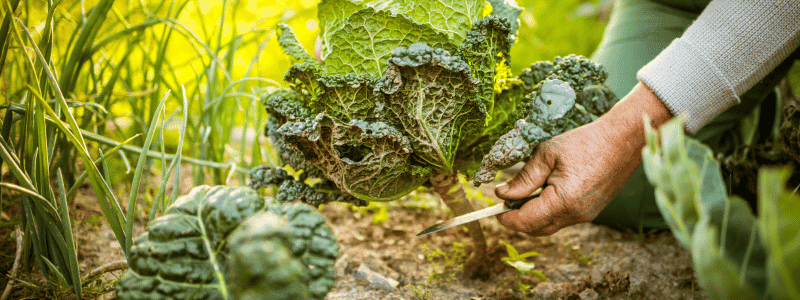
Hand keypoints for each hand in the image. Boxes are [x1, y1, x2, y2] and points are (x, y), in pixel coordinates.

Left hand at [495, 82, 672, 235]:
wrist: (622, 141)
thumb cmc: (585, 143)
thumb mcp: (547, 154)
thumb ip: (524, 178)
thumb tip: (503, 194)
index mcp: (563, 201)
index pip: (526, 222)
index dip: (507, 219)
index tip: (495, 210)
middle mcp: (575, 214)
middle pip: (537, 229)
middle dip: (518, 219)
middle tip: (506, 201)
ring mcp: (585, 215)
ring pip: (550, 226)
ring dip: (533, 215)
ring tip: (525, 193)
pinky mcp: (591, 211)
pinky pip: (563, 219)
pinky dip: (548, 211)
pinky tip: (544, 192)